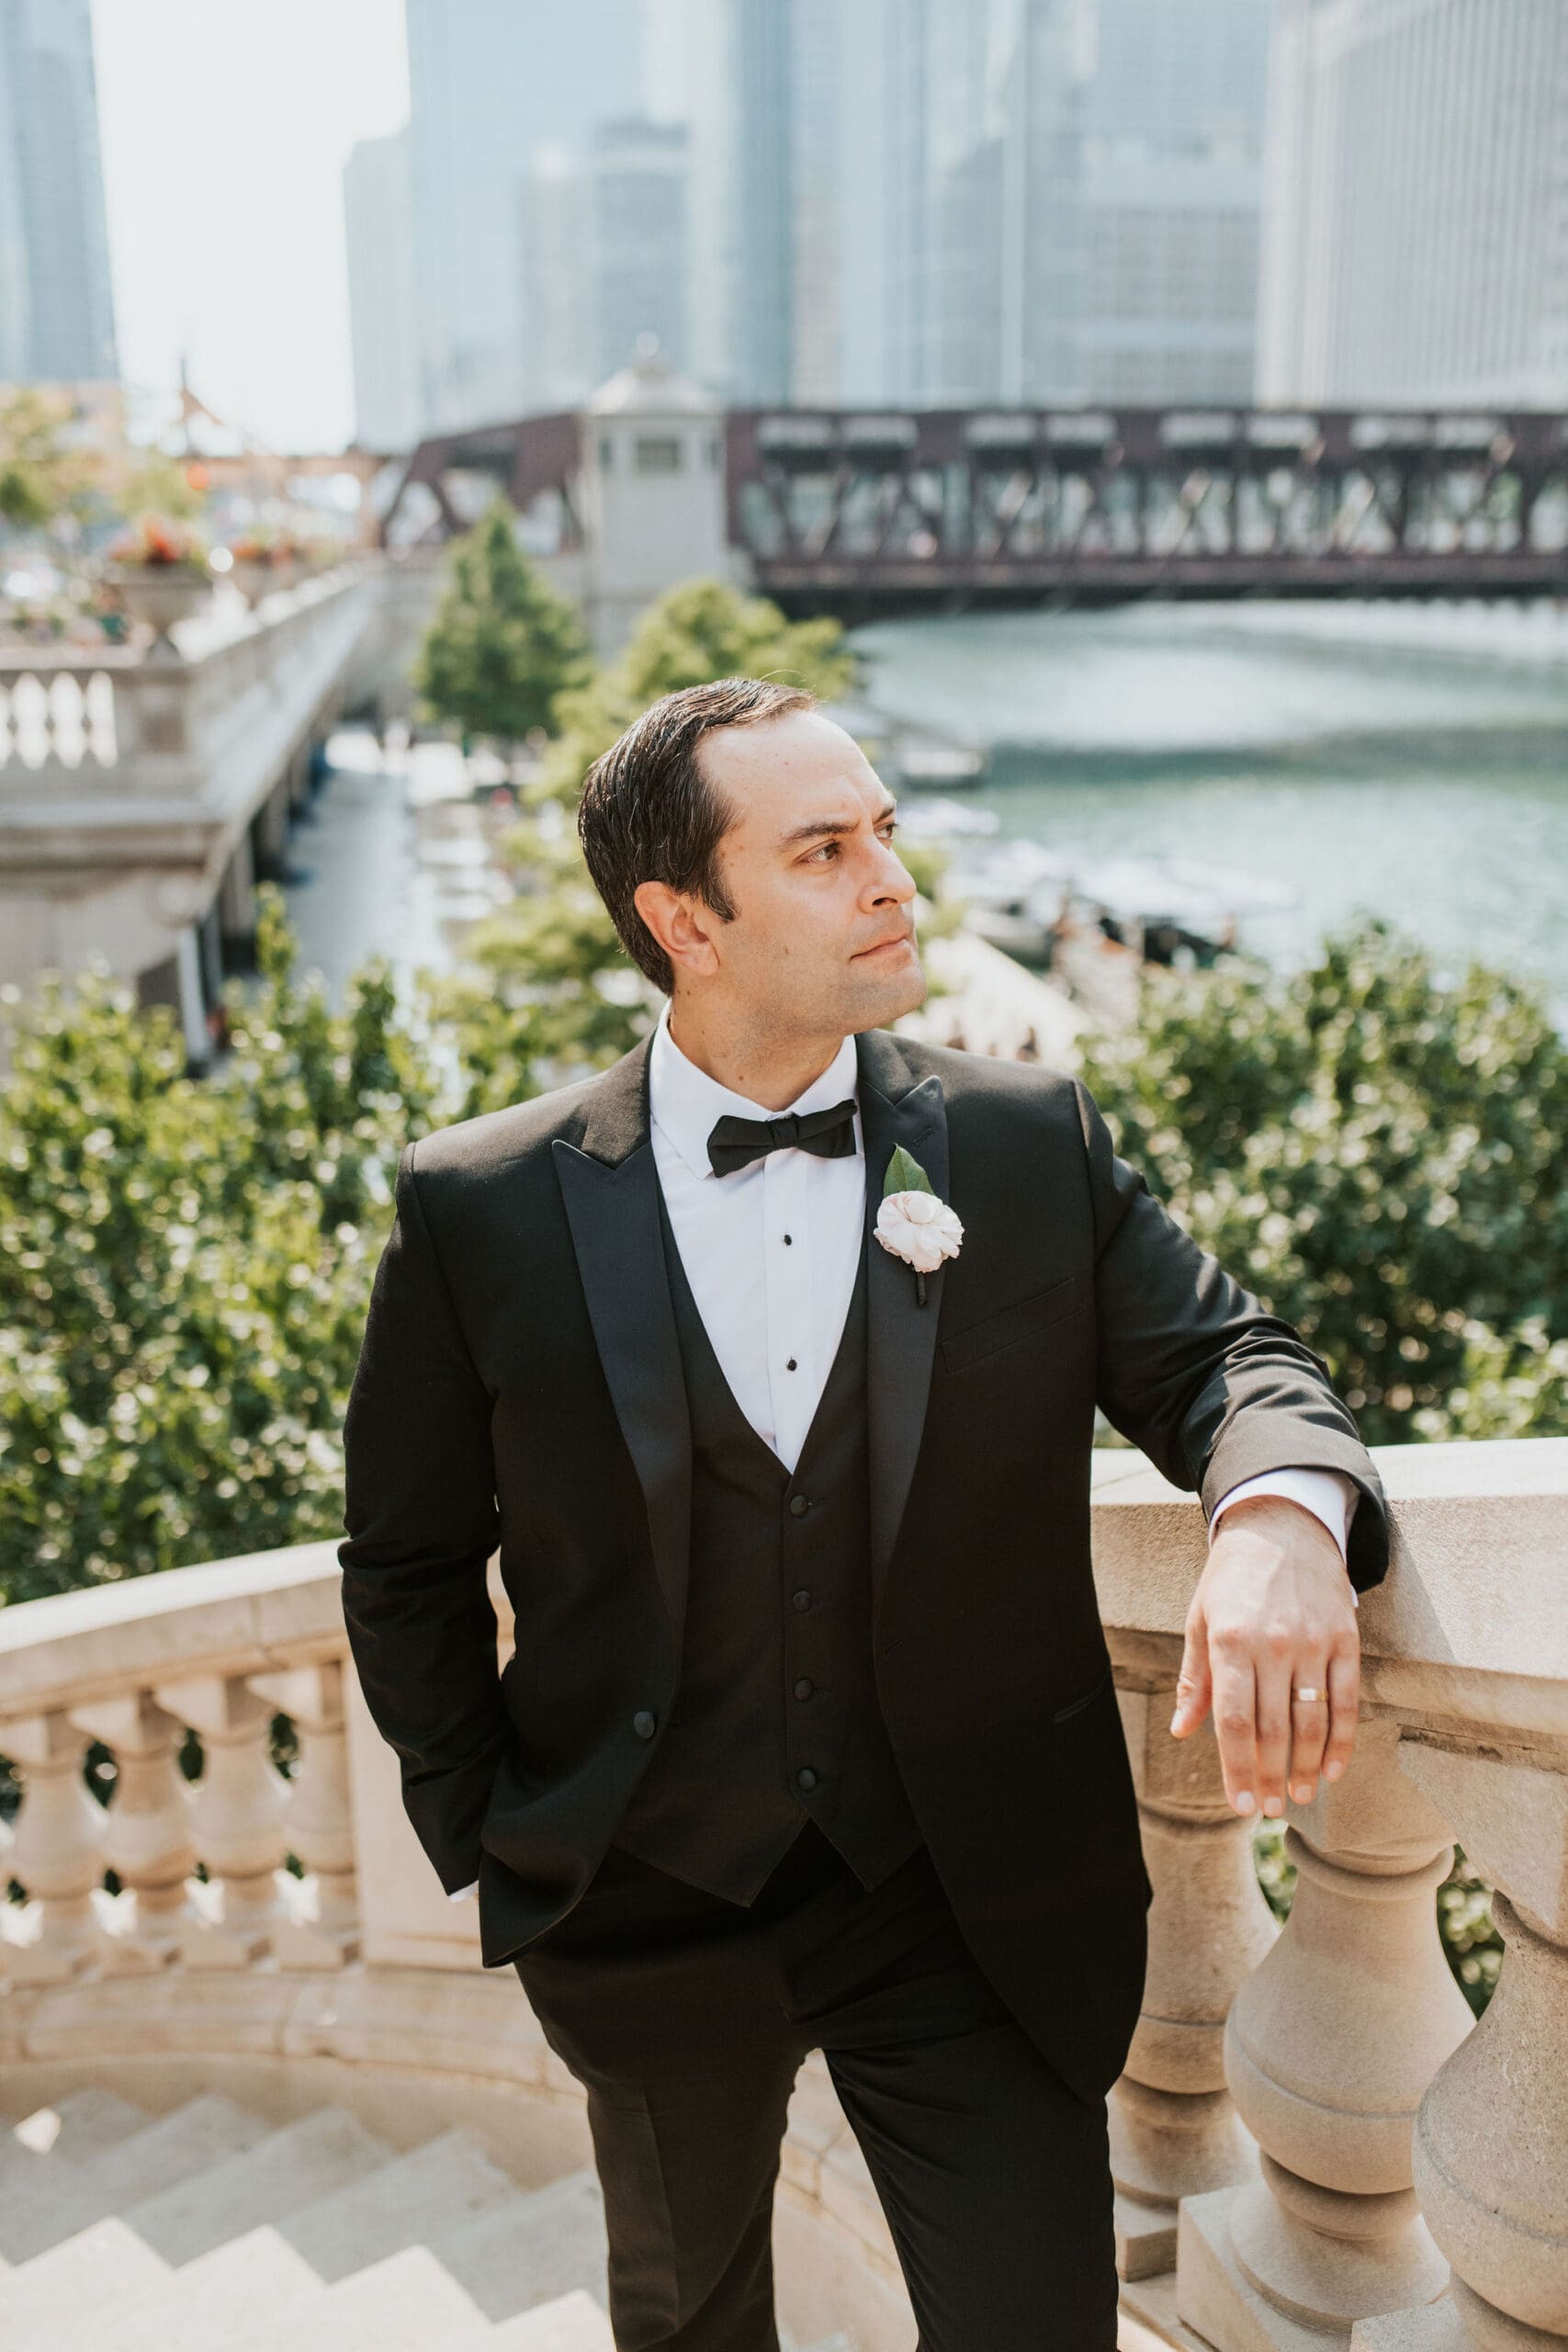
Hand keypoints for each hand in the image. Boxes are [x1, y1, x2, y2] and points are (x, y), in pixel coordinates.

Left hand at [1169, 1494, 1360, 1817]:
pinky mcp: (1344, 1639)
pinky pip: (1347, 1700)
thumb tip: (1182, 1729)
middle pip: (1274, 1729)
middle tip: (1268, 1809)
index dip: (1237, 1768)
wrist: (1283, 1526)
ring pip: (1312, 1721)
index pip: (1233, 1721)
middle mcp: (1272, 1644)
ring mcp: (1312, 1642)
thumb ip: (1195, 1678)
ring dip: (1305, 1767)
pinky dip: (1342, 1741)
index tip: (1240, 1804)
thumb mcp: (1201, 1619)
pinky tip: (1332, 1769)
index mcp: (1229, 1640)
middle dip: (1270, 1777)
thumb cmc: (1232, 1578)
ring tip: (1298, 1797)